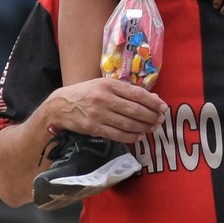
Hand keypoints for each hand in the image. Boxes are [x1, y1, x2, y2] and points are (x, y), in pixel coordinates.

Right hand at [48, 77, 166, 146]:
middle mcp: (104, 98)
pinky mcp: (94, 128)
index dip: (152, 102)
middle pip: (134, 110)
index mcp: (108, 85)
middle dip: (151, 116)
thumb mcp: (104, 85)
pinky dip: (131, 137)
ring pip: (128, 124)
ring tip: (152, 128)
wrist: (60, 106)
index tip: (163, 107)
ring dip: (143, 128)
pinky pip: (117, 134)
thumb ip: (126, 91)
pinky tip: (139, 137)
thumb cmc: (86, 93)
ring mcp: (98, 114)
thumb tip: (152, 99)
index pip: (137, 94)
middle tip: (160, 120)